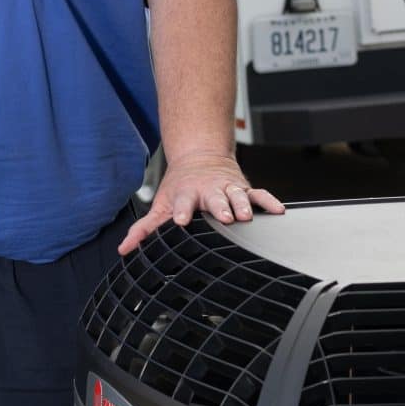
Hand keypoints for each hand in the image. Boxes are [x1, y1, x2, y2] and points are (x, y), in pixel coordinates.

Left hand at [118, 152, 283, 254]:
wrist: (199, 156)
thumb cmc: (179, 187)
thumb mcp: (161, 205)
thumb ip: (145, 229)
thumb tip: (125, 249)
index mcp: (187, 194)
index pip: (183, 203)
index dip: (183, 211)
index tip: (181, 222)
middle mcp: (209, 190)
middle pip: (215, 198)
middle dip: (220, 207)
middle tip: (225, 217)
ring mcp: (228, 188)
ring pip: (237, 195)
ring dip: (242, 204)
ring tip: (248, 216)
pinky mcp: (244, 189)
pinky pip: (258, 195)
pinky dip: (269, 201)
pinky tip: (278, 211)